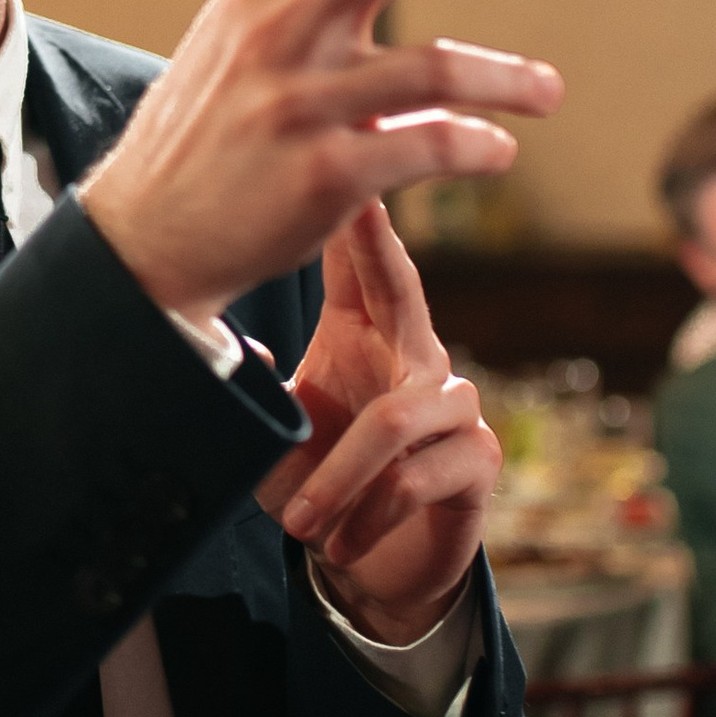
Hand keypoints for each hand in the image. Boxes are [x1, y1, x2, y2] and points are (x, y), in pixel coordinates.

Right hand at [78, 0, 562, 322]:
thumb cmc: (217, 127)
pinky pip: (426, 148)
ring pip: (431, 69)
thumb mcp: (261, 36)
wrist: (147, 238)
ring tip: (549, 90)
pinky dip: (475, 148)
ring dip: (505, 79)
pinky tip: (500, 150)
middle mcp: (276, 32)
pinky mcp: (324, 175)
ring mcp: (298, 102)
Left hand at [255, 206, 496, 642]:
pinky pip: (416, 475)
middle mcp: (418, 356)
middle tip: (351, 203)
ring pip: (396, 418)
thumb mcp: (281, 438)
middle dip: (376, 247)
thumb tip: (239, 344)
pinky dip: (366, 513)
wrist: (374, 570)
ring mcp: (454, 405)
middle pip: (403, 288)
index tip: (339, 147)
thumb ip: (260, 391)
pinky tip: (337, 547)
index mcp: (369, 336)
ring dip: (337, 477)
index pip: (361, 266)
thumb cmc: (325, 488)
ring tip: (296, 523)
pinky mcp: (476, 461)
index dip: (351, 216)